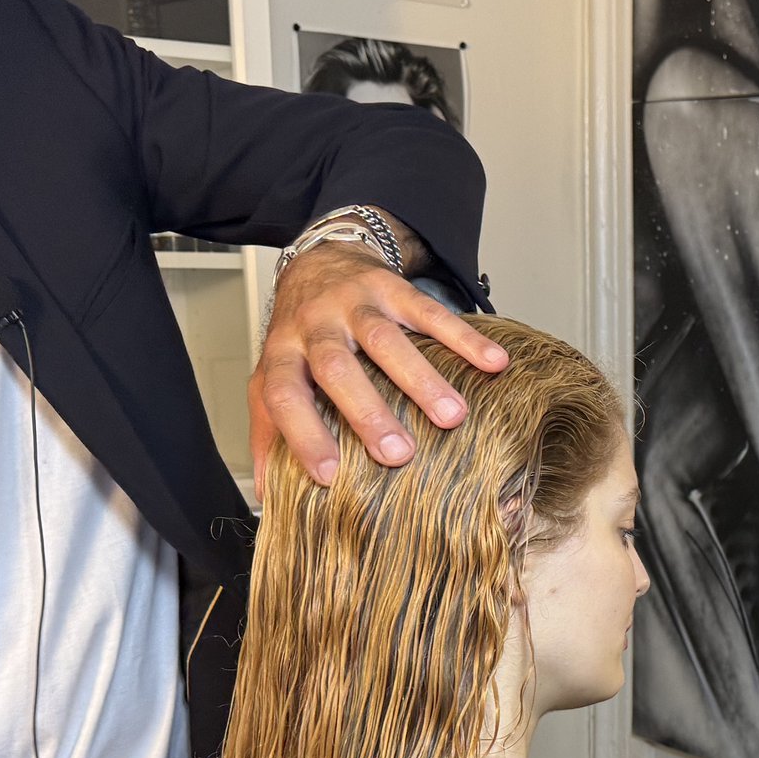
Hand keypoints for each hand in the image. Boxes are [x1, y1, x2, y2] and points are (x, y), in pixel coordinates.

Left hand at [253, 241, 508, 492]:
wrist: (318, 263)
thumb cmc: (299, 337)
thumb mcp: (271, 378)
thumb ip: (268, 432)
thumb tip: (265, 494)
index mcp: (282, 354)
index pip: (284, 395)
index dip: (303, 434)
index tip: (329, 476)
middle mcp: (315, 326)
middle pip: (337, 367)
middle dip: (367, 412)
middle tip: (398, 454)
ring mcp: (354, 304)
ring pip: (385, 340)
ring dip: (421, 379)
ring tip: (453, 417)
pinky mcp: (391, 287)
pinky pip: (429, 311)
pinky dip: (464, 338)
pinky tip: (493, 362)